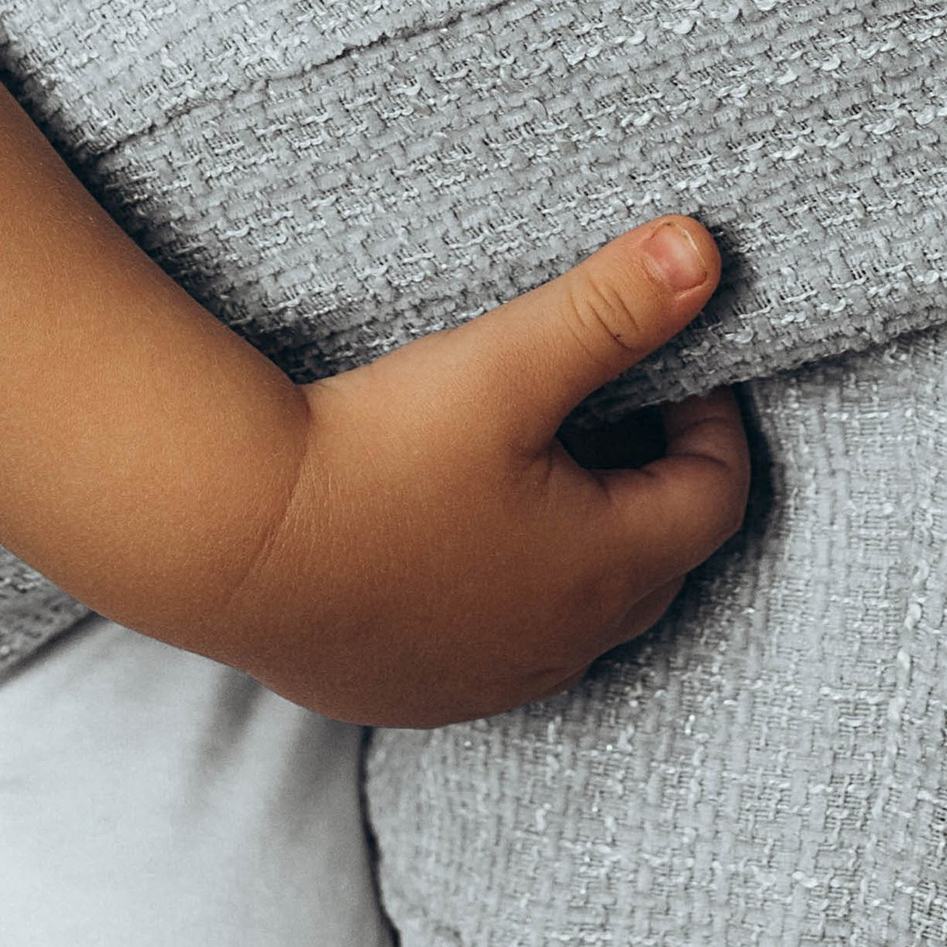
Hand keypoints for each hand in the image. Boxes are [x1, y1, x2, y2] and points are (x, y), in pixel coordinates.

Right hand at [217, 219, 752, 727]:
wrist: (230, 538)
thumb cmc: (377, 450)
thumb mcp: (506, 362)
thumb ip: (612, 306)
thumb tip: (704, 250)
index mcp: (607, 570)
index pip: (716, 500)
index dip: (715, 424)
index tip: (678, 366)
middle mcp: (562, 647)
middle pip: (656, 565)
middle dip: (655, 485)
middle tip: (620, 408)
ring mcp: (484, 684)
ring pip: (575, 616)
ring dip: (581, 547)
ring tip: (537, 466)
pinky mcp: (410, 695)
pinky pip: (493, 651)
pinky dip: (504, 595)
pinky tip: (454, 536)